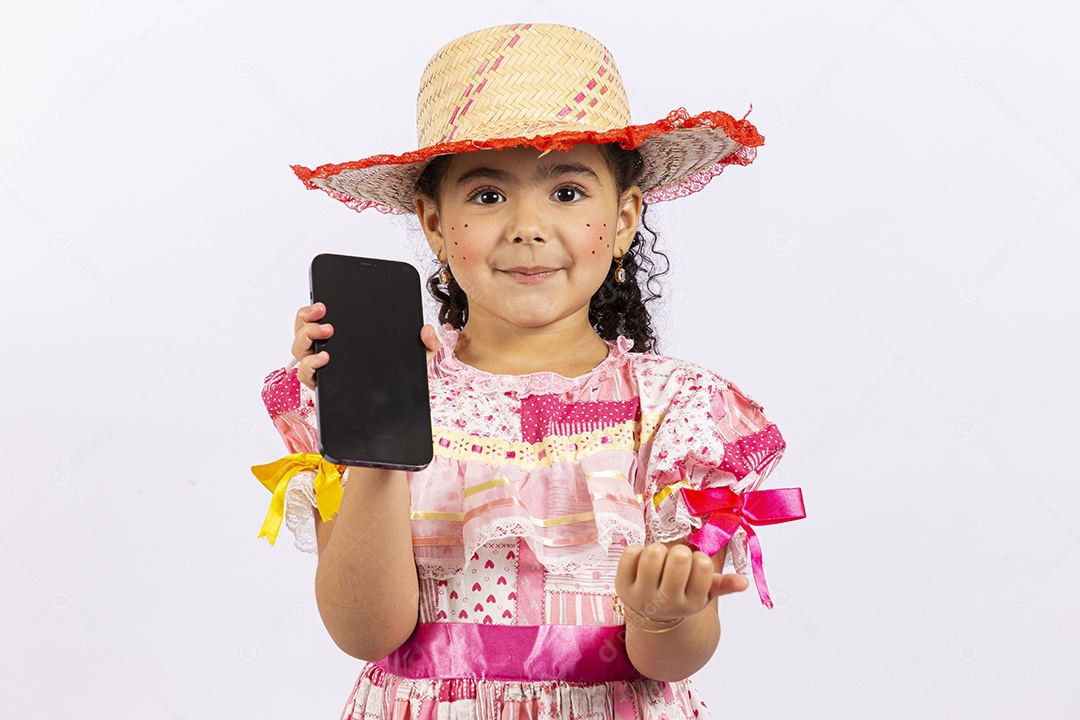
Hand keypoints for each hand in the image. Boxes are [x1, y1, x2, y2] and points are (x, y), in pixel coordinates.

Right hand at [291, 303, 441, 389]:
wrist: (395, 411)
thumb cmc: (397, 379)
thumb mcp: (415, 357)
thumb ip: (427, 342)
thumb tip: (427, 330)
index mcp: (343, 338)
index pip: (318, 318)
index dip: (313, 308)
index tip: (323, 302)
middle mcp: (326, 350)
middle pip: (303, 329)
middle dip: (307, 318)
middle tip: (325, 314)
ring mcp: (321, 368)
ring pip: (299, 349)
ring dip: (307, 337)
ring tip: (327, 332)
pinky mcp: (322, 385)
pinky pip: (305, 374)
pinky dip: (310, 365)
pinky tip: (324, 359)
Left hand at [614, 543, 748, 623]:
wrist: (651, 613)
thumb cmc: (682, 593)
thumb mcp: (704, 593)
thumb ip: (724, 585)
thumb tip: (744, 582)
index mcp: (691, 604)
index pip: (702, 566)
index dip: (698, 558)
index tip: (694, 565)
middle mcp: (666, 603)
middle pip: (677, 557)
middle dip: (679, 551)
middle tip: (676, 560)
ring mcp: (641, 596)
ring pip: (653, 553)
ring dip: (658, 550)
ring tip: (659, 560)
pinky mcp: (621, 585)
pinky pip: (631, 552)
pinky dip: (637, 550)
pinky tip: (641, 562)